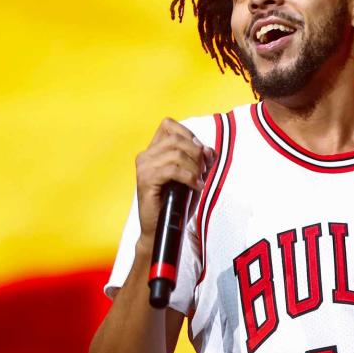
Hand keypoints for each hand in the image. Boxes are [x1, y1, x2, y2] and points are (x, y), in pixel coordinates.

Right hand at [134, 118, 214, 242]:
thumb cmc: (177, 202)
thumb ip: (202, 161)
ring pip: (176, 153)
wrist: (163, 228)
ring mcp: (143, 167)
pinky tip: (196, 186)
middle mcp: (146, 155)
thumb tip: (209, 150)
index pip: (169, 125)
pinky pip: (172, 170)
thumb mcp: (194, 176)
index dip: (189, 135)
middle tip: (202, 171)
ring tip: (198, 180)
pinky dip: (189, 177)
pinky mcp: (146, 180)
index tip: (200, 154)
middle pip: (176, 138)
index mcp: (154, 150)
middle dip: (196, 153)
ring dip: (194, 167)